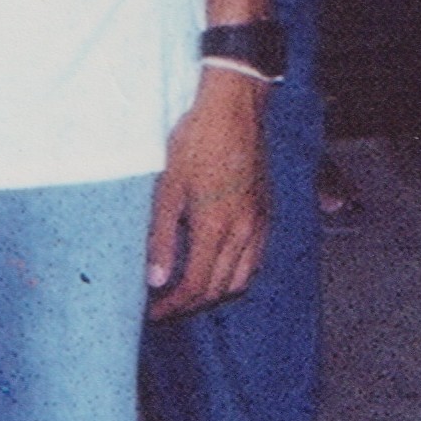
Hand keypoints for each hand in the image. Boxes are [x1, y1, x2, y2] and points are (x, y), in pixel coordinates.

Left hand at [146, 72, 271, 317]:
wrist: (234, 108)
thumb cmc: (196, 140)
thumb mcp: (167, 188)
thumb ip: (160, 237)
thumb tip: (155, 279)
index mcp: (215, 227)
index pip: (196, 285)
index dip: (173, 305)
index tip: (154, 312)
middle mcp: (243, 232)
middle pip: (219, 289)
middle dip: (191, 304)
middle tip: (165, 305)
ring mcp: (259, 223)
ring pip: (242, 279)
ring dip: (215, 292)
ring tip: (190, 290)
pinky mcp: (267, 213)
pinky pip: (256, 259)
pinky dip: (236, 274)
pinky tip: (218, 266)